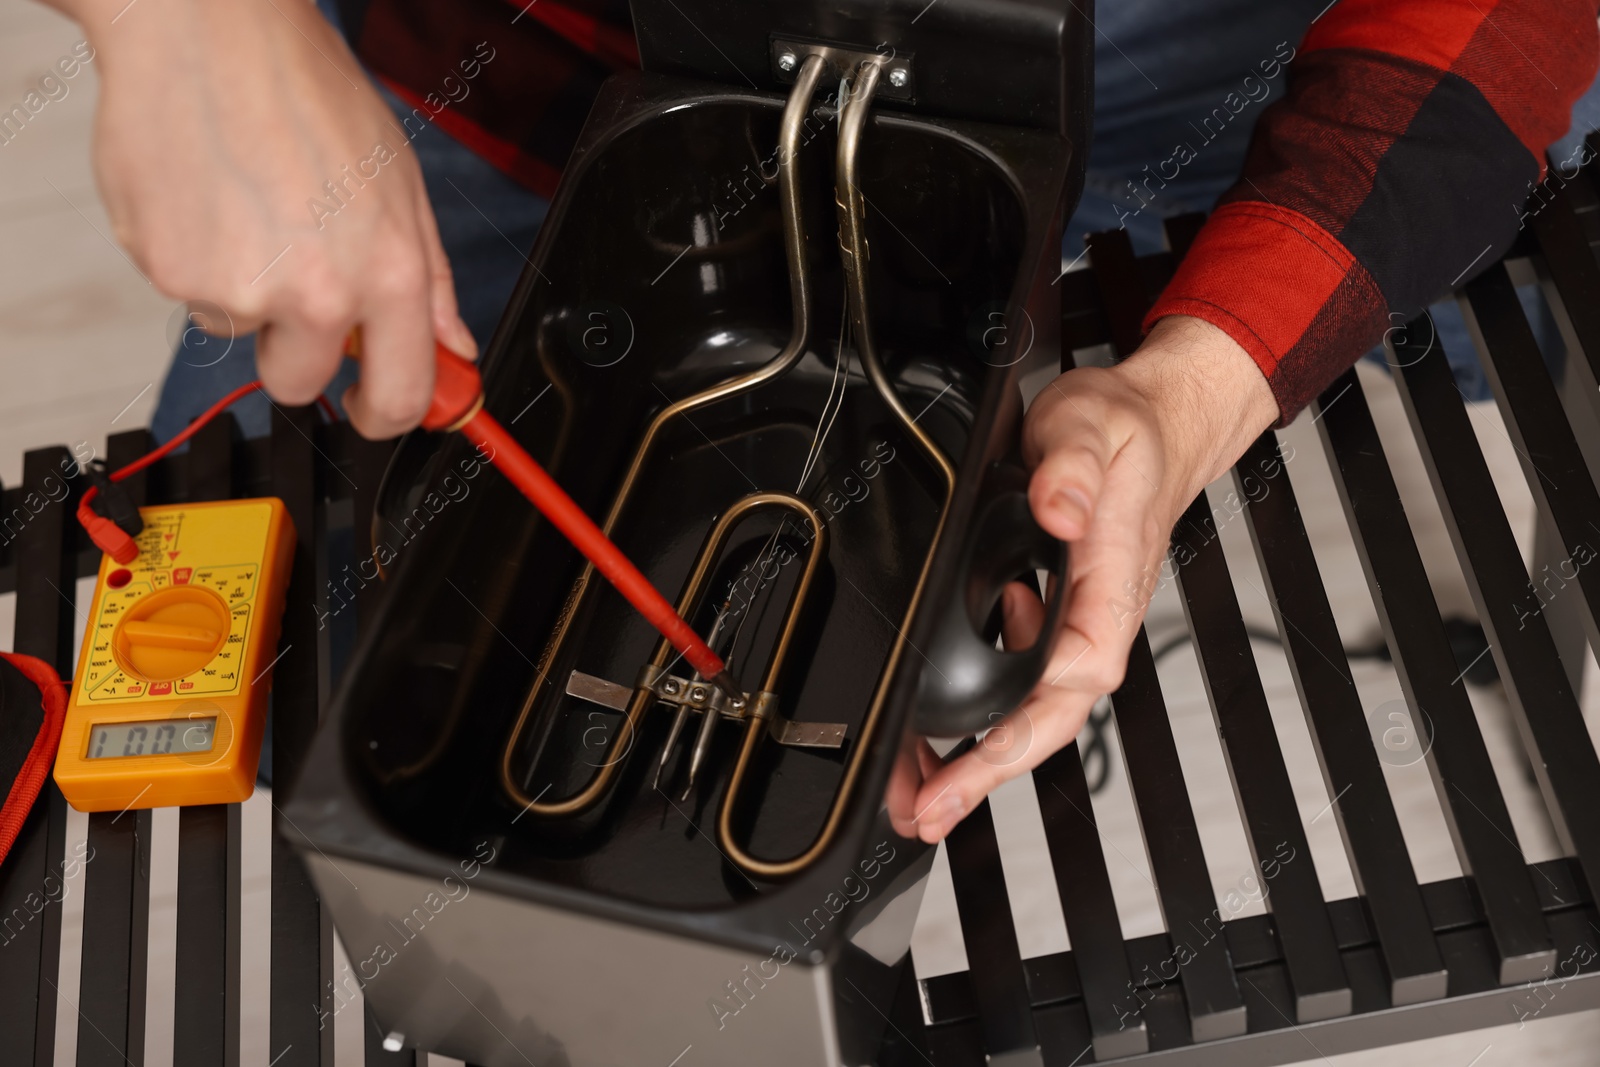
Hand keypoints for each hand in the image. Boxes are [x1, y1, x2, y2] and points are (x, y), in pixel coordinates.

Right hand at [55, 0, 475, 436]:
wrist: (204, 31)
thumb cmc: (303, 91)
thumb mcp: (400, 183)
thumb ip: (429, 280)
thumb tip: (454, 347)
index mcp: (389, 273)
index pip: (402, 396)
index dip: (385, 415)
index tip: (374, 410)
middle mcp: (318, 292)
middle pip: (300, 385)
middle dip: (296, 352)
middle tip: (289, 281)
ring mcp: (239, 289)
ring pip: (240, 332)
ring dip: (241, 291)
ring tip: (247, 209)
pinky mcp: (171, 273)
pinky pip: (189, 294)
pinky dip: (194, 258)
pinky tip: (208, 197)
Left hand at [887, 315, 1278, 841]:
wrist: (1150, 422)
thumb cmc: (1127, 430)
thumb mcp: (1094, 425)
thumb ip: (1074, 465)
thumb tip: (1056, 508)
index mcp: (1110, 578)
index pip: (1081, 667)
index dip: (1030, 715)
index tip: (981, 752)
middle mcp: (1096, 611)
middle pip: (1051, 714)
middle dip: (989, 769)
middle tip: (930, 810)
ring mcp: (1075, 618)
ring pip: (1031, 707)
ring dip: (978, 755)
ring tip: (923, 792)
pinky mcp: (1054, 612)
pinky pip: (1019, 678)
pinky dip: (981, 712)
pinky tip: (941, 721)